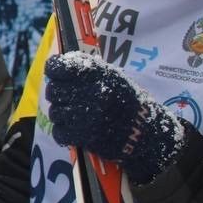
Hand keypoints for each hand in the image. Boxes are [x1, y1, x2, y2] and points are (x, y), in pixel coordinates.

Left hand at [44, 52, 183, 184]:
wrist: (147, 132)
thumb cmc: (127, 101)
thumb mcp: (113, 77)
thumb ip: (87, 71)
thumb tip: (55, 69)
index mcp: (98, 73)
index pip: (60, 66)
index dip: (54, 69)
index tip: (56, 74)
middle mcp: (92, 91)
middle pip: (54, 90)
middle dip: (57, 95)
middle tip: (67, 99)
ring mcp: (89, 114)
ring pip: (55, 112)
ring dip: (61, 115)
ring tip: (73, 116)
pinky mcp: (86, 135)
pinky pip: (59, 132)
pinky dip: (63, 133)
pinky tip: (73, 130)